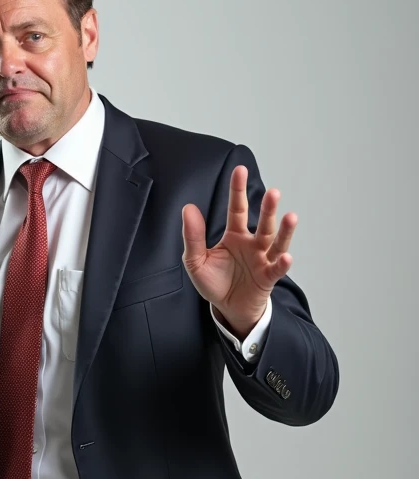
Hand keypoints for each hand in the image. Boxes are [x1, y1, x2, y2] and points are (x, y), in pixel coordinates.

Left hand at [181, 165, 296, 337]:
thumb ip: (193, 236)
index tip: (240, 170)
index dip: (237, 190)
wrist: (228, 308)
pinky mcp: (267, 278)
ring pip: (275, 242)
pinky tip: (286, 256)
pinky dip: (282, 264)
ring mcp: (262, 260)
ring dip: (283, 230)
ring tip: (290, 217)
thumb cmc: (215, 282)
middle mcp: (252, 244)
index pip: (237, 209)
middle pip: (263, 223)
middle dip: (268, 208)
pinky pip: (276, 269)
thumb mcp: (196, 260)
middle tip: (273, 193)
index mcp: (234, 236)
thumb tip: (188, 208)